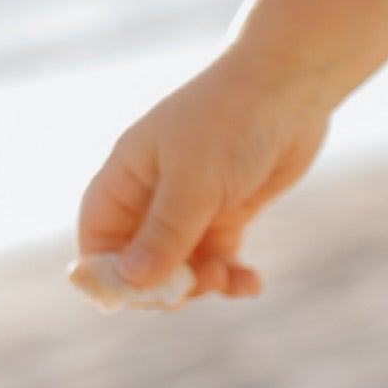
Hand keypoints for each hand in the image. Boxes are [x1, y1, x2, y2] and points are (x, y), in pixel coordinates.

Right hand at [71, 49, 334, 302]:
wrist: (288, 89)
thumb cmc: (230, 123)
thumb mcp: (194, 182)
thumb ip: (166, 233)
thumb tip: (132, 280)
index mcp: (127, 176)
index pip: (99, 237)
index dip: (108, 272)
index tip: (136, 298)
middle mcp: (154, 193)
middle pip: (141, 260)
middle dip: (165, 283)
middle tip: (196, 289)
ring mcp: (192, 204)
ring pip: (183, 265)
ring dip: (204, 283)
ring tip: (231, 279)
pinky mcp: (229, 211)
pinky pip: (220, 258)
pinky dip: (233, 276)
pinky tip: (253, 282)